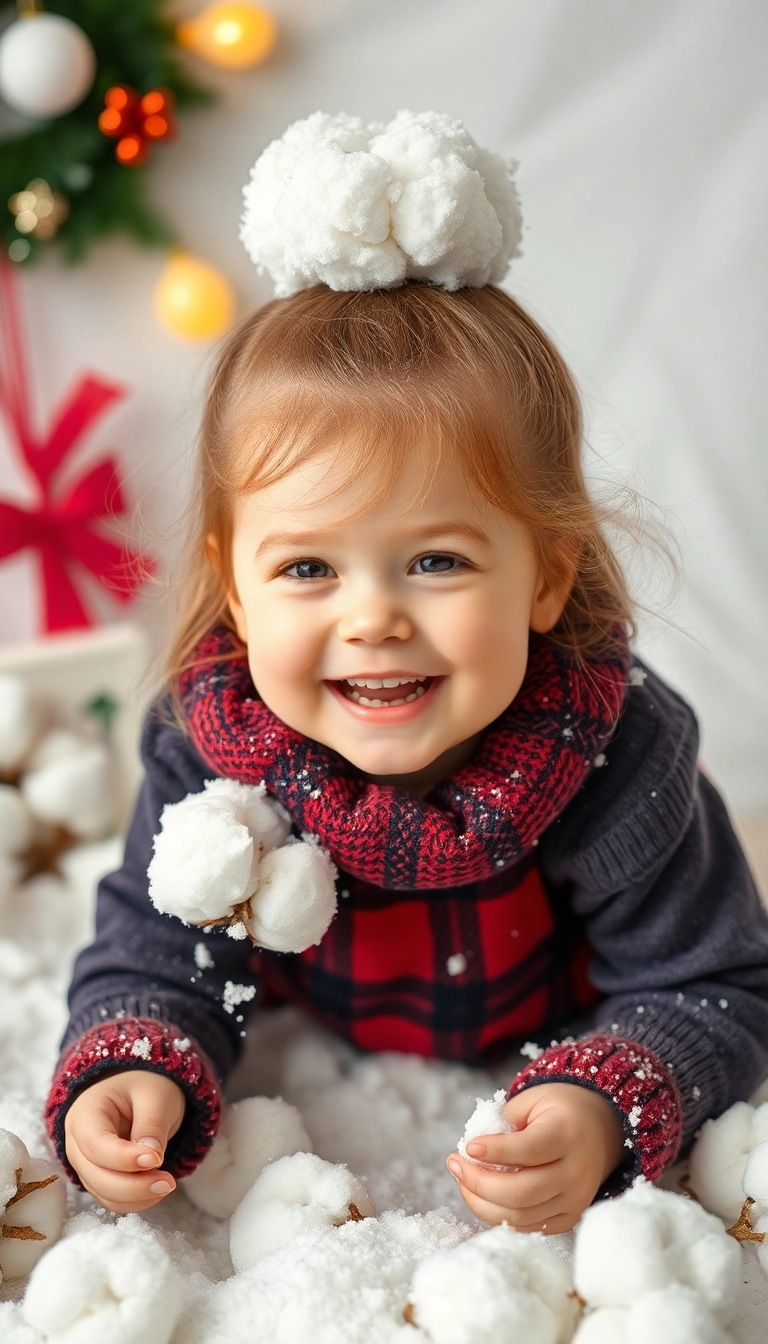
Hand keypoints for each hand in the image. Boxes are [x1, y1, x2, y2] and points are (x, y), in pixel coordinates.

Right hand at [64, 1069, 185, 1213]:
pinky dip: (135, 1201)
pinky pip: (112, 1199)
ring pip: (104, 1193)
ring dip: (136, 1196)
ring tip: (167, 1184)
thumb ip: (151, 1126)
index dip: (123, 1158)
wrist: (142, 1091)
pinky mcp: (99, 1178)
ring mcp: (86, 1163)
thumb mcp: (155, 1096)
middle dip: (132, 1186)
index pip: (95, 1144)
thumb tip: (151, 1159)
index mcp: (85, 1112)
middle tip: (168, 1182)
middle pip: (96, 1176)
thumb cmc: (145, 1087)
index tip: (155, 1159)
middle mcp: (77, 1142)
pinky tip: (157, 1189)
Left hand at [446, 1082, 626, 1234]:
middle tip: (455, 1164)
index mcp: (567, 1134)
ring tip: (462, 1179)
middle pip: (521, 1193)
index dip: (495, 1151)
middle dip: (479, 1183)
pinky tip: (483, 1195)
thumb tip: (472, 1151)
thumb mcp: (533, 1100)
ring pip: (520, 1217)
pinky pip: (528, 1227)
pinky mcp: (569, 1218)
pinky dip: (499, 1215)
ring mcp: (575, 1200)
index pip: (528, 1150)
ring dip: (481, 1202)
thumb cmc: (557, 1110)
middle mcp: (576, 1172)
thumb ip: (504, 1121)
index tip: (468, 1147)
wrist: (599, 1129)